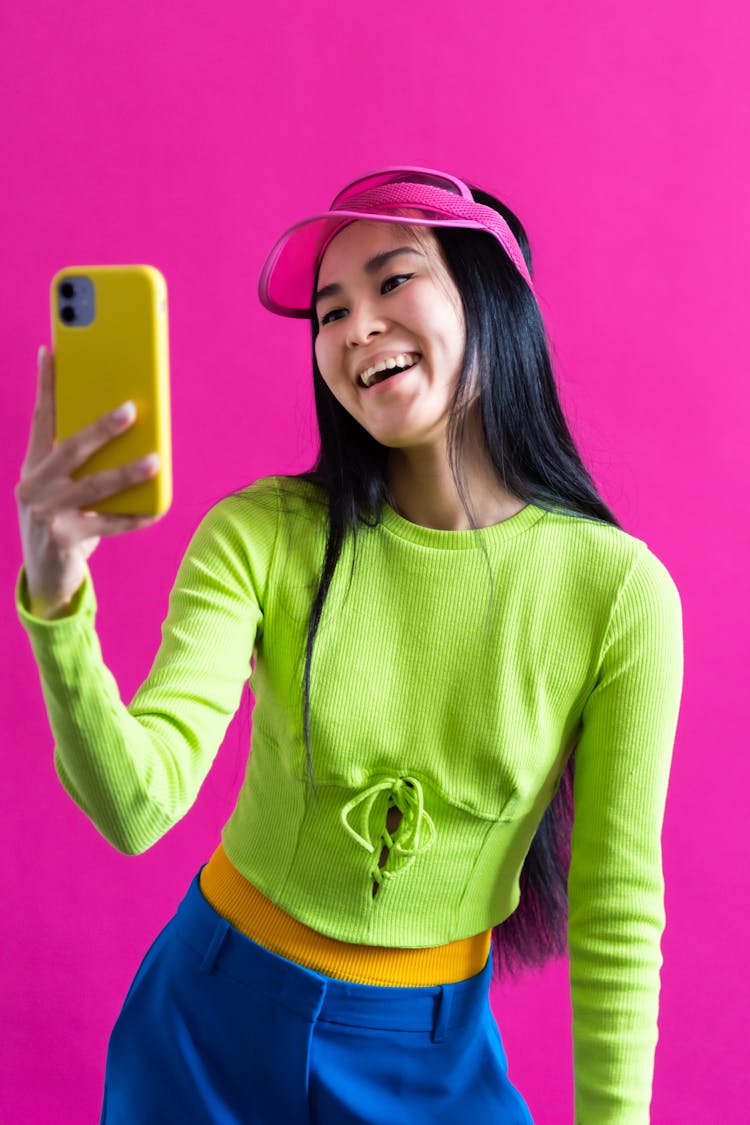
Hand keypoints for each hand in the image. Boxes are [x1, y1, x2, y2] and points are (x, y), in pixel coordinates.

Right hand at [15, 346, 163, 617]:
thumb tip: (123, 427)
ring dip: (126, 472)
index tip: (52, 351)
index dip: (46, 386)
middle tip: (130, 409)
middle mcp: (33, 487)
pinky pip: (108, 524)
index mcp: (33, 466)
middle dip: (101, 428)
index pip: (40, 419)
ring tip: (154, 460)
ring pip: (93, 487)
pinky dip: (134, 516)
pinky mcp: (64, 540)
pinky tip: (156, 509)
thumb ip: (79, 463)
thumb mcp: (61, 488)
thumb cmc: (62, 520)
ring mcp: (46, 514)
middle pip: (70, 449)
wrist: (46, 575)